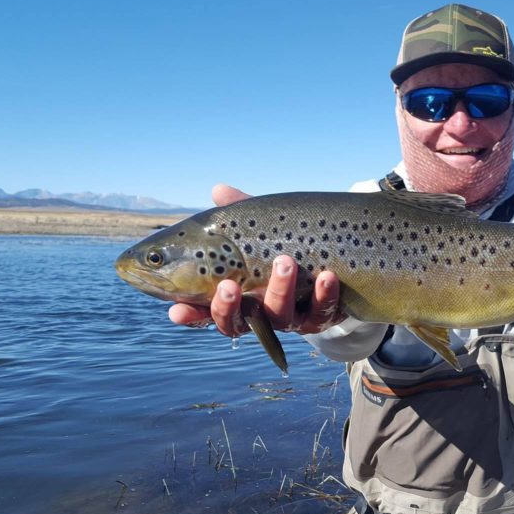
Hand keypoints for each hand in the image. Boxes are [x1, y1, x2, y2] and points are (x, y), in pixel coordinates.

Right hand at [167, 184, 344, 335]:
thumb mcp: (261, 225)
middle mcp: (260, 311)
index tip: (176, 311)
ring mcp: (291, 316)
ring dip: (280, 290)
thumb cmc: (286, 240)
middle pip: (236, 323)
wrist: (336, 253)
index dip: (190, 314)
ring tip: (285, 261)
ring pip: (280, 317)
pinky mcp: (322, 315)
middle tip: (228, 285)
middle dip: (228, 308)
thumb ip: (240, 212)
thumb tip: (219, 190)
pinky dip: (323, 295)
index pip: (206, 310)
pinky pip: (322, 313)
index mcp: (237, 294)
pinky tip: (326, 276)